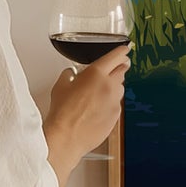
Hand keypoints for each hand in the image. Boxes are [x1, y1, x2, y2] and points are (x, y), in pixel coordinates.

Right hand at [44, 44, 130, 186]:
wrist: (67, 136)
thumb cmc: (62, 112)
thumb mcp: (60, 86)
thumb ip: (69, 74)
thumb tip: (71, 73)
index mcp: (96, 73)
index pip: (115, 56)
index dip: (121, 51)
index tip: (124, 50)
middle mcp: (109, 86)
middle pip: (122, 71)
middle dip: (119, 68)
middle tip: (114, 68)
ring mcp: (115, 102)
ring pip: (120, 88)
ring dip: (114, 86)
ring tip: (99, 93)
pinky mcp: (116, 116)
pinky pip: (116, 104)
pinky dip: (110, 103)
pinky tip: (97, 108)